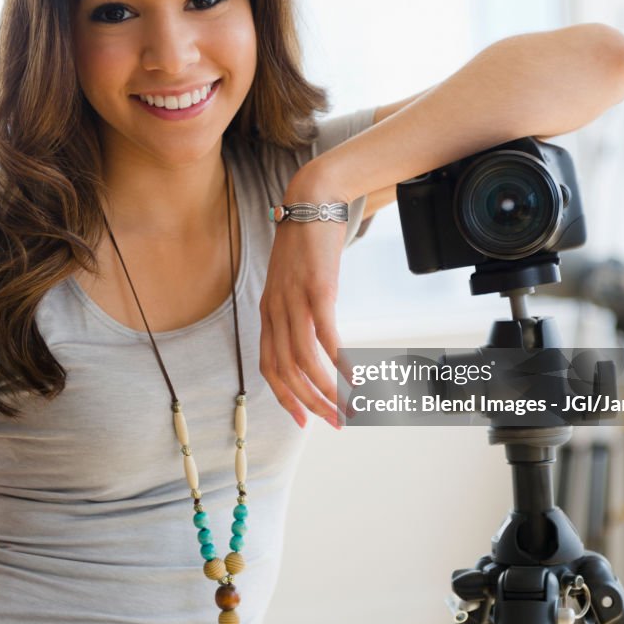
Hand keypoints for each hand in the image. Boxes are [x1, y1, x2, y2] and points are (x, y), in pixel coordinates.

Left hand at [259, 174, 349, 428]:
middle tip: (334, 421)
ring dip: (327, 390)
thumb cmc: (307, 243)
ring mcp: (295, 301)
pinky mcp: (318, 290)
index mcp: (269, 311)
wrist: (311, 201)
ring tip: (347, 407)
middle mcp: (276, 310)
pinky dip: (341, 362)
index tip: (303, 420)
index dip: (284, 398)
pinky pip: (327, 336)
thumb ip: (298, 309)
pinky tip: (355, 376)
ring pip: (305, 361)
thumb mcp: (295, 281)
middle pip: (286, 371)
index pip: (268, 366)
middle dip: (310, 403)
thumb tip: (317, 338)